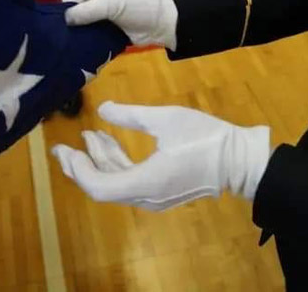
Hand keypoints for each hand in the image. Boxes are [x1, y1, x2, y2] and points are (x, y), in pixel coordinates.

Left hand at [51, 101, 271, 210]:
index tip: (67, 149)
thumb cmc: (206, 139)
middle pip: (103, 188)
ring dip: (101, 162)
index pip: (99, 187)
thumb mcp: (167, 119)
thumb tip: (103, 109)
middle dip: (82, 166)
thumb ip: (131, 115)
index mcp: (145, 182)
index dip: (78, 170)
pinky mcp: (164, 192)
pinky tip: (113, 145)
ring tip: (92, 136)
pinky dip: (118, 166)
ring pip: (117, 184)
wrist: (242, 161)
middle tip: (64, 147)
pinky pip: (131, 183)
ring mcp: (156, 197)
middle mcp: (146, 196)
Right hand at [61, 0, 179, 48]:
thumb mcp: (110, 3)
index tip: (62, 20)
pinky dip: (85, 30)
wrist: (163, 23)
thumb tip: (64, 19)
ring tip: (68, 36)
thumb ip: (86, 10)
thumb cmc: (138, 5)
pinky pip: (90, 22)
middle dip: (71, 14)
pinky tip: (78, 38)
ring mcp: (104, 1)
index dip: (68, 2)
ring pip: (82, 12)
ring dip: (77, 24)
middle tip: (63, 30)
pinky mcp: (107, 17)